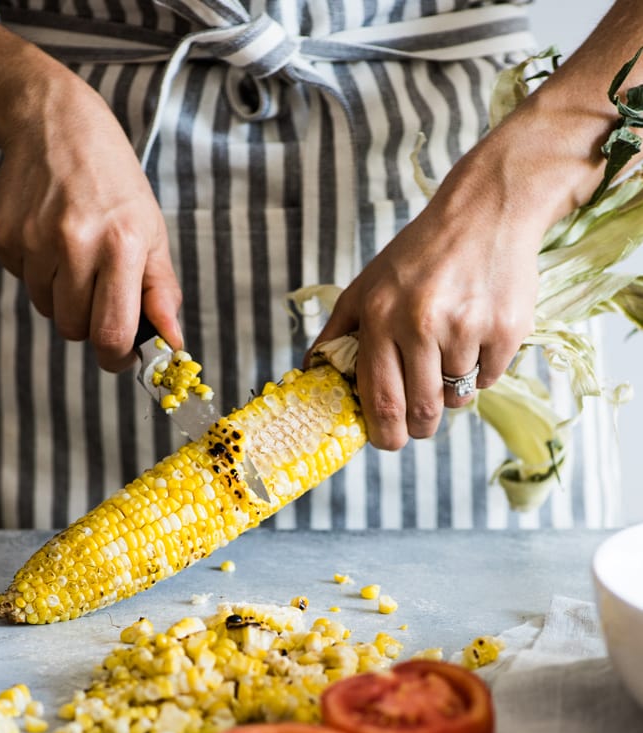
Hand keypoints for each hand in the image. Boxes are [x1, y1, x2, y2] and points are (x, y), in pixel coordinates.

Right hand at [0, 77, 181, 370]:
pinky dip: (38, 271)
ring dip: (62, 295)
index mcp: (120, 246)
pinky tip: (48, 235)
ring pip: (47, 309)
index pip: (111, 335)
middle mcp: (75, 243)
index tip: (121, 353)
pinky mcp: (3, 235)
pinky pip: (22, 282)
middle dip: (89, 322)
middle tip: (99, 286)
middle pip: (75, 330)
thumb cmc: (114, 183)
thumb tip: (173, 342)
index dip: (117, 357)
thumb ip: (162, 292)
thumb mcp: (152, 232)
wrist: (56, 123)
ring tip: (75, 252)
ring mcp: (34, 239)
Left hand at [311, 150, 542, 449]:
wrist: (487, 209)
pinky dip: (482, 370)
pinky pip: (489, 378)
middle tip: (420, 423)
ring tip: (451, 354)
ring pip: (457, 397)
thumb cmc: (419, 254)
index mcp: (381, 316)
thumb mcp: (367, 286)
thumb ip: (337, 333)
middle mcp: (421, 323)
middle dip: (419, 427)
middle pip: (421, 411)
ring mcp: (466, 327)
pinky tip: (477, 334)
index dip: (385, 434)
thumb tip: (309, 374)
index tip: (388, 441)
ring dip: (452, 392)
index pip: (381, 400)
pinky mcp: (506, 329)